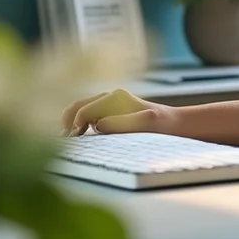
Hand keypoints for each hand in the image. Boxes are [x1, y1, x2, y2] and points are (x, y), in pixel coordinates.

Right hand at [60, 89, 178, 136]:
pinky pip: (88, 114)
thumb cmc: (164, 125)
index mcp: (116, 97)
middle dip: (66, 121)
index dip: (74, 126)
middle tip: (61, 140)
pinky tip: (80, 135)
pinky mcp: (112, 110)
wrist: (176, 124)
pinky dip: (79, 123)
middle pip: (77, 105)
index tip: (70, 142)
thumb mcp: (146, 124)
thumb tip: (98, 125)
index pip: (85, 110)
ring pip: (80, 108)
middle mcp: (111, 96)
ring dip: (71, 121)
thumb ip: (121, 123)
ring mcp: (111, 102)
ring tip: (68, 139)